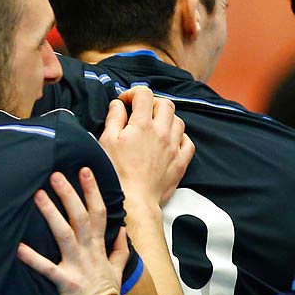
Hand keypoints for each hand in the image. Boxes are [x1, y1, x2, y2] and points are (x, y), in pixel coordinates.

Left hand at [17, 168, 127, 294]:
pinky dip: (32, 258)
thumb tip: (122, 231)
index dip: (92, 190)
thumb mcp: (119, 269)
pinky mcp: (66, 282)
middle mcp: (89, 251)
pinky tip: (18, 247)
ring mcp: (77, 266)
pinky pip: (47, 268)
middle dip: (69, 194)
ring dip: (51, 214)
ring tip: (38, 196)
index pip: (98, 212)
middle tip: (55, 174)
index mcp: (99, 247)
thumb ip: (120, 249)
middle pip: (80, 216)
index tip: (85, 171)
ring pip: (64, 234)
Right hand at [99, 88, 193, 207]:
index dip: (133, 93)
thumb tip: (118, 105)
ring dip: (167, 119)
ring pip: (179, 121)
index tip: (125, 103)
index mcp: (142, 124)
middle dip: (152, 103)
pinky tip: (170, 142)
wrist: (133, 201)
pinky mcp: (180, 162)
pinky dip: (180, 137)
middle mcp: (162, 132)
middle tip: (140, 113)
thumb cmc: (116, 172)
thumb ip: (114, 118)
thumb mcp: (106, 141)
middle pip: (166, 104)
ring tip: (154, 128)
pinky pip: (188, 142)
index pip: (144, 94)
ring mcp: (174, 147)